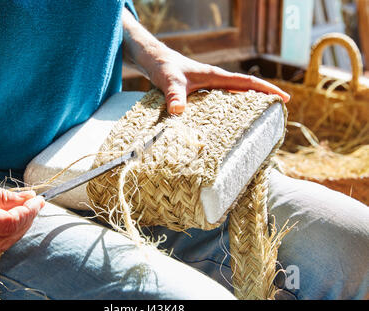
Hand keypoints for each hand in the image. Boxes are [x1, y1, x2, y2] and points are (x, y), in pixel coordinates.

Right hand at [0, 151, 44, 255]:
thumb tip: (29, 200)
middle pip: (4, 239)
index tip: (37, 201)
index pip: (6, 225)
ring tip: (26, 211)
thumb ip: (4, 196)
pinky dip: (3, 234)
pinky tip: (11, 219)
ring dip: (16, 230)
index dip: (26, 214)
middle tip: (35, 204)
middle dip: (25, 222)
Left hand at [145, 47, 290, 113]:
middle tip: (280, 114)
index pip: (247, 82)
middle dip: (264, 98)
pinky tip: (231, 121)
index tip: (285, 99)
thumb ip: (173, 96)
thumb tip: (178, 111)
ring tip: (261, 121)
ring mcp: (210, 85)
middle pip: (246, 89)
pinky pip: (223, 100)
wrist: (154, 61)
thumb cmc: (164, 68)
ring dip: (249, 104)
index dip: (267, 90)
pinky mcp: (202, 91)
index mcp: (215, 76)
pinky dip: (232, 108)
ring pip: (236, 95)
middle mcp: (216, 80)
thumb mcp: (169, 81)